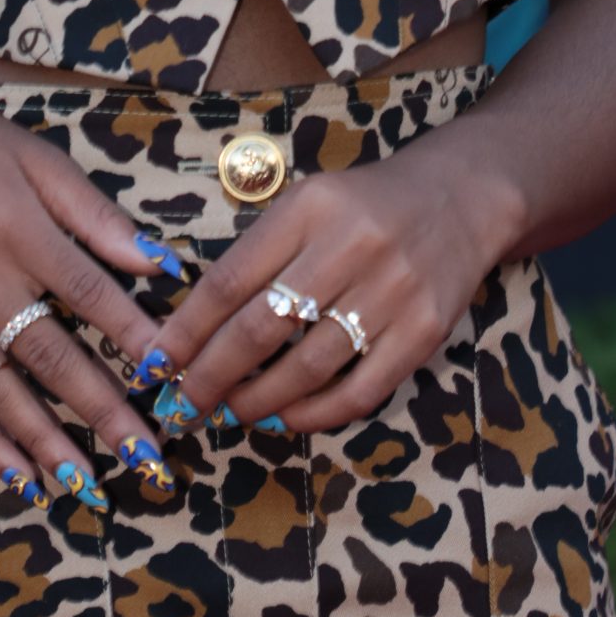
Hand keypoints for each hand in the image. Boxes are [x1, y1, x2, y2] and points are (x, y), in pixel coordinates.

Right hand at [0, 74, 190, 509]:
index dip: (132, 336)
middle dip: (101, 412)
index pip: (87, 292)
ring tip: (87, 484)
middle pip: (47, 355)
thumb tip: (159, 263)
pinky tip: (18, 475)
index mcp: (15, 226)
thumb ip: (95, 215)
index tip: (171, 376)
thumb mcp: (38, 160)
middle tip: (146, 458)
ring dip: (45, 442)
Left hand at [143, 138, 520, 435]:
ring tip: (229, 413)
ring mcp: (392, 292)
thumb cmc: (364, 207)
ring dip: (257, 401)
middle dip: (211, 375)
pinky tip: (286, 418)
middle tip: (183, 404)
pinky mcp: (425, 332)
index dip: (187, 330)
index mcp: (309, 209)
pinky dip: (315, 414)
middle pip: (261, 328)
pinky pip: (360, 391)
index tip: (155, 364)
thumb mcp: (306, 205)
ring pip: (307, 368)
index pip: (231, 280)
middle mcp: (350, 247)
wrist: (459, 199)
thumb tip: (194, 328)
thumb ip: (258, 256)